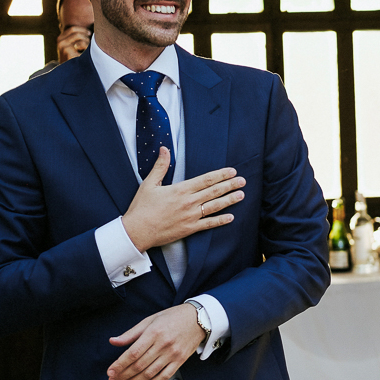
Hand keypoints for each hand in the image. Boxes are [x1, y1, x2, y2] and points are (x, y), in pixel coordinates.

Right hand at [56, 26, 91, 61]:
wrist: (70, 74)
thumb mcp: (72, 46)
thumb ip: (76, 38)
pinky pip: (82, 45)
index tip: (89, 33)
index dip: (83, 30)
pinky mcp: (68, 53)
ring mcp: (63, 48)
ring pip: (80, 39)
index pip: (72, 29)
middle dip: (86, 37)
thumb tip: (89, 31)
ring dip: (87, 43)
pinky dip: (87, 48)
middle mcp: (60, 42)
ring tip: (88, 50)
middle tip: (90, 44)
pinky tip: (87, 55)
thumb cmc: (74, 59)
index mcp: (60, 39)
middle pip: (77, 33)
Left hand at [107, 304, 203, 379]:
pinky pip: (165, 376)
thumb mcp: (150, 320)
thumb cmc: (173, 317)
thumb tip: (113, 341)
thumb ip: (131, 333)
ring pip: (150, 372)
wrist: (198, 319)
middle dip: (124, 375)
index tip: (110, 372)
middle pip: (139, 365)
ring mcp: (173, 354)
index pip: (133, 353)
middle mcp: (163, 344)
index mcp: (154, 332)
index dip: (120, 364)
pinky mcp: (180, 360)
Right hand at [122, 147, 244, 252]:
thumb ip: (160, 166)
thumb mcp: (149, 184)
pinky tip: (231, 217)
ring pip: (215, 206)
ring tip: (241, 195)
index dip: (220, 175)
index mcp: (180, 190)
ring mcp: (190, 216)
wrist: (137, 231)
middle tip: (243, 181)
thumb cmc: (141, 208)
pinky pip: (209, 224)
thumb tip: (165, 149)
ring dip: (229, 200)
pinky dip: (220, 220)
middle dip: (230, 185)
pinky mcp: (189, 229)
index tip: (232, 171)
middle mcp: (189, 202)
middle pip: (214, 191)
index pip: (206, 180)